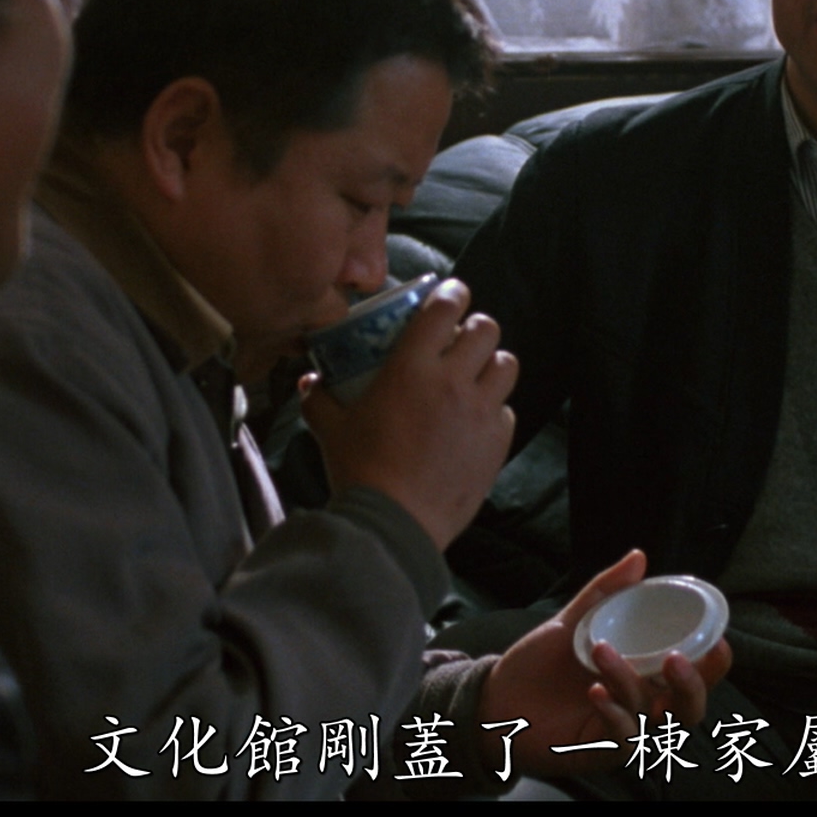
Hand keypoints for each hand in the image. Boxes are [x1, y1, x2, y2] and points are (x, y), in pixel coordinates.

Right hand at [301, 279, 517, 549]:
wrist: (394, 523)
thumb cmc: (360, 471)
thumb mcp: (329, 429)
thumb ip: (318, 398)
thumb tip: (309, 380)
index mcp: (411, 367)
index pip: (445, 307)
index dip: (452, 293)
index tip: (449, 294)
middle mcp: (453, 381)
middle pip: (487, 328)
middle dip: (476, 327)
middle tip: (461, 338)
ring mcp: (480, 411)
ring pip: (506, 364)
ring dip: (492, 363)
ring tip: (476, 375)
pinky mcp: (497, 442)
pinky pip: (507, 410)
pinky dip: (495, 408)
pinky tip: (475, 420)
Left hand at [475, 550, 732, 778]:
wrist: (495, 699)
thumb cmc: (541, 665)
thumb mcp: (573, 622)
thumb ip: (606, 592)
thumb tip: (637, 557)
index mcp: (646, 678)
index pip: (694, 677)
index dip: (713, 666)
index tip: (717, 642)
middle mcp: (642, 708)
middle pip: (688, 708)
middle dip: (692, 685)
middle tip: (676, 657)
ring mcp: (623, 732)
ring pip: (651, 718)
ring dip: (632, 683)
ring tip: (601, 651)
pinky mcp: (598, 751)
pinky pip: (619, 739)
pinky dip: (614, 714)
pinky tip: (595, 691)